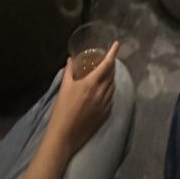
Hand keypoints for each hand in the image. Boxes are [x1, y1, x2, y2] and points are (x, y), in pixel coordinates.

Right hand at [47, 41, 117, 157]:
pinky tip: (103, 92)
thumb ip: (69, 71)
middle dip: (111, 65)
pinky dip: (109, 91)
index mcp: (92, 83)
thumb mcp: (64, 87)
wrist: (65, 135)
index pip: (107, 64)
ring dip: (111, 78)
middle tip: (107, 59)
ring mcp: (106, 105)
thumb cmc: (62, 109)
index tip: (117, 44)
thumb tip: (70, 59)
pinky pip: (111, 98)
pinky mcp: (106, 115)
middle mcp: (102, 93)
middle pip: (112, 74)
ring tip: (105, 74)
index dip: (113, 53)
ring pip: (113, 86)